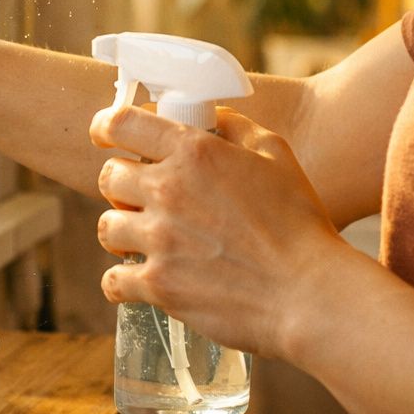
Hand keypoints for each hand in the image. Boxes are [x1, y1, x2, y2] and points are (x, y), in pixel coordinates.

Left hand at [90, 105, 348, 357]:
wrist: (309, 294)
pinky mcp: (158, 285)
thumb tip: (209, 118)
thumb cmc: (299, 224)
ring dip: (122, 233)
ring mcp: (159, 240)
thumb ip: (237, 128)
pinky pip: (113, 279)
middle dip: (122, 186)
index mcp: (194, 153)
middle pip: (109, 177)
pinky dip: (121, 282)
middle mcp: (168, 190)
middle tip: (144, 200)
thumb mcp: (277, 155)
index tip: (105, 135)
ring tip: (146, 242)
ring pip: (106, 227)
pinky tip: (139, 281)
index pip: (121, 123)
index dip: (106, 126)